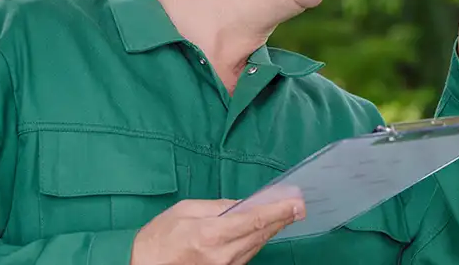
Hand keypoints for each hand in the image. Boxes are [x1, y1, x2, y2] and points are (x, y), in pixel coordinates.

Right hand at [129, 197, 304, 264]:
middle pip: (262, 235)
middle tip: (299, 206)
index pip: (255, 221)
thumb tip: (242, 204)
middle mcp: (224, 255)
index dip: (279, 211)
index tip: (296, 203)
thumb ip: (216, 206)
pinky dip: (258, 240)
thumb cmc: (159, 238)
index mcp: (212, 234)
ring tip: (286, 213)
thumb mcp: (184, 211)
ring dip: (272, 230)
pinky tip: (264, 230)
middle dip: (282, 219)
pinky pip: (247, 255)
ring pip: (257, 246)